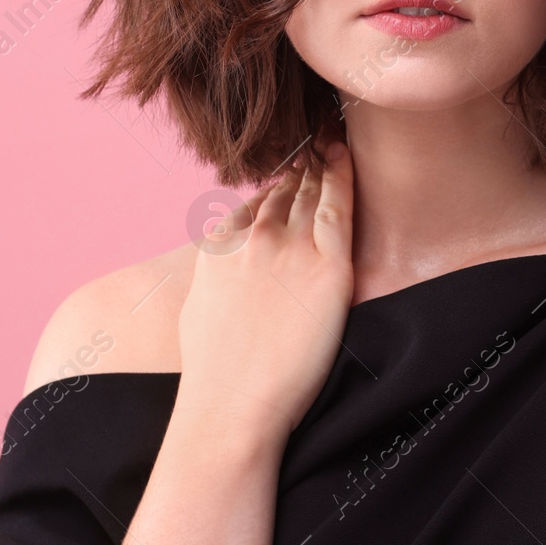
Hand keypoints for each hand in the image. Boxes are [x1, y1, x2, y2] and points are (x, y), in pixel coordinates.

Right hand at [174, 131, 355, 443]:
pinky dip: (342, 176)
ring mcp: (290, 249)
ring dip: (320, 162)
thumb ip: (215, 274)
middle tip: (316, 139)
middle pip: (284, 190)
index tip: (288, 170)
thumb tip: (224, 268)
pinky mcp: (328, 268)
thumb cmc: (213, 373)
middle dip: (301, 163)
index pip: (253, 203)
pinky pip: (338, 208)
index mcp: (220, 247)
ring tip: (330, 140)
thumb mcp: (199, 307)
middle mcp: (253, 239)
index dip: (274, 184)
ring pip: (310, 191)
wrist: (230, 405)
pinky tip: (345, 156)